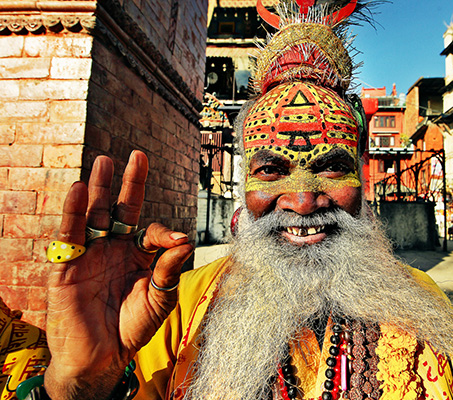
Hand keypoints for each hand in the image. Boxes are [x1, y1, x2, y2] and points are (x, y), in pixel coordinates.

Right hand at [44, 151, 193, 398]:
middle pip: (119, 209)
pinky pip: (69, 235)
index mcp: (136, 255)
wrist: (102, 356)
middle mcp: (112, 248)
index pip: (149, 231)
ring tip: (104, 161)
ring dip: (99, 188)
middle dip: (127, 184)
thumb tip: (185, 240)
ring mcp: (89, 254)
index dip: (162, 234)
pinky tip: (79, 189)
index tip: (174, 243)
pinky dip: (73, 212)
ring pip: (93, 215)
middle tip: (136, 156)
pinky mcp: (67, 266)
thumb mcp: (159, 298)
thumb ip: (169, 269)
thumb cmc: (133, 327)